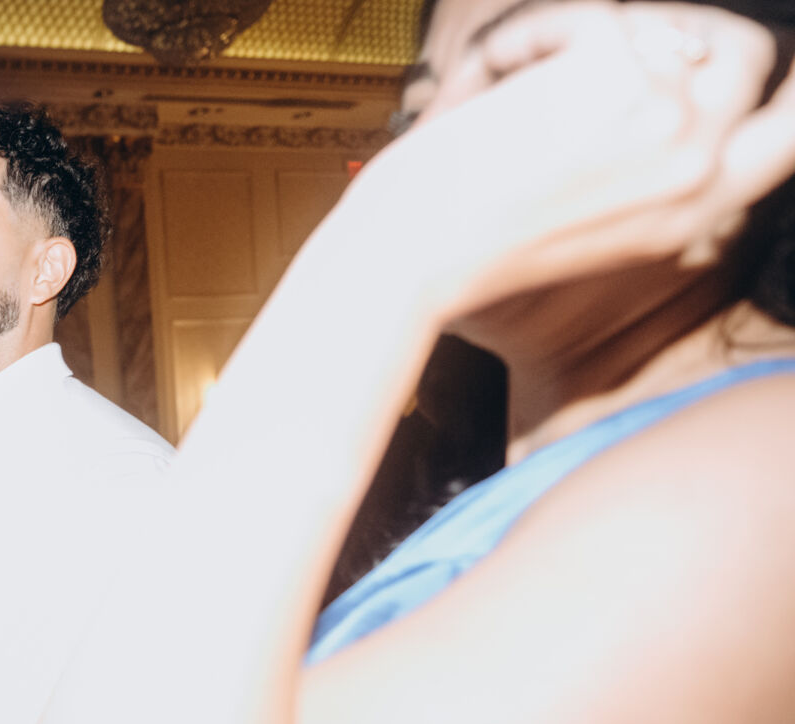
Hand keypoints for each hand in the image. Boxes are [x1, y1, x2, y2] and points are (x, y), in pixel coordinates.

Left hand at [352, 0, 794, 316]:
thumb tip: (670, 72)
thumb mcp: (593, 231)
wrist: (410, 257)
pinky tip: (484, 86)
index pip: (790, 134)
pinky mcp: (612, 64)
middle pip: (743, 51)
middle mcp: (697, 163)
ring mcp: (665, 109)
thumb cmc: (471, 252)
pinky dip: (521, 40)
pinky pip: (581, 13)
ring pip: (651, 19)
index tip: (747, 63)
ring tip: (509, 94)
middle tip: (598, 50)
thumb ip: (648, 169)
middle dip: (674, 31)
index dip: (784, 91)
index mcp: (698, 210)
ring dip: (572, 39)